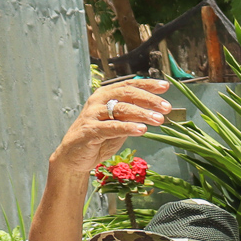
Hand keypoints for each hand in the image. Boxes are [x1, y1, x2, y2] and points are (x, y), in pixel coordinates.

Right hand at [52, 79, 171, 178]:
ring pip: (121, 109)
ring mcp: (93, 114)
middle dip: (149, 100)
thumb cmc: (99, 139)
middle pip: (127, 94)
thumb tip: (156, 110)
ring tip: (159, 120)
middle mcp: (98, 100)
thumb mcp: (120, 125)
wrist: (74, 156)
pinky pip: (112, 127)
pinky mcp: (90, 130)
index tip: (165, 86)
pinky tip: (142, 130)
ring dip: (143, 114)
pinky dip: (128, 127)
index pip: (129, 85)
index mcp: (106, 95)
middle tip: (167, 107)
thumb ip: (132, 116)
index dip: (147, 85)